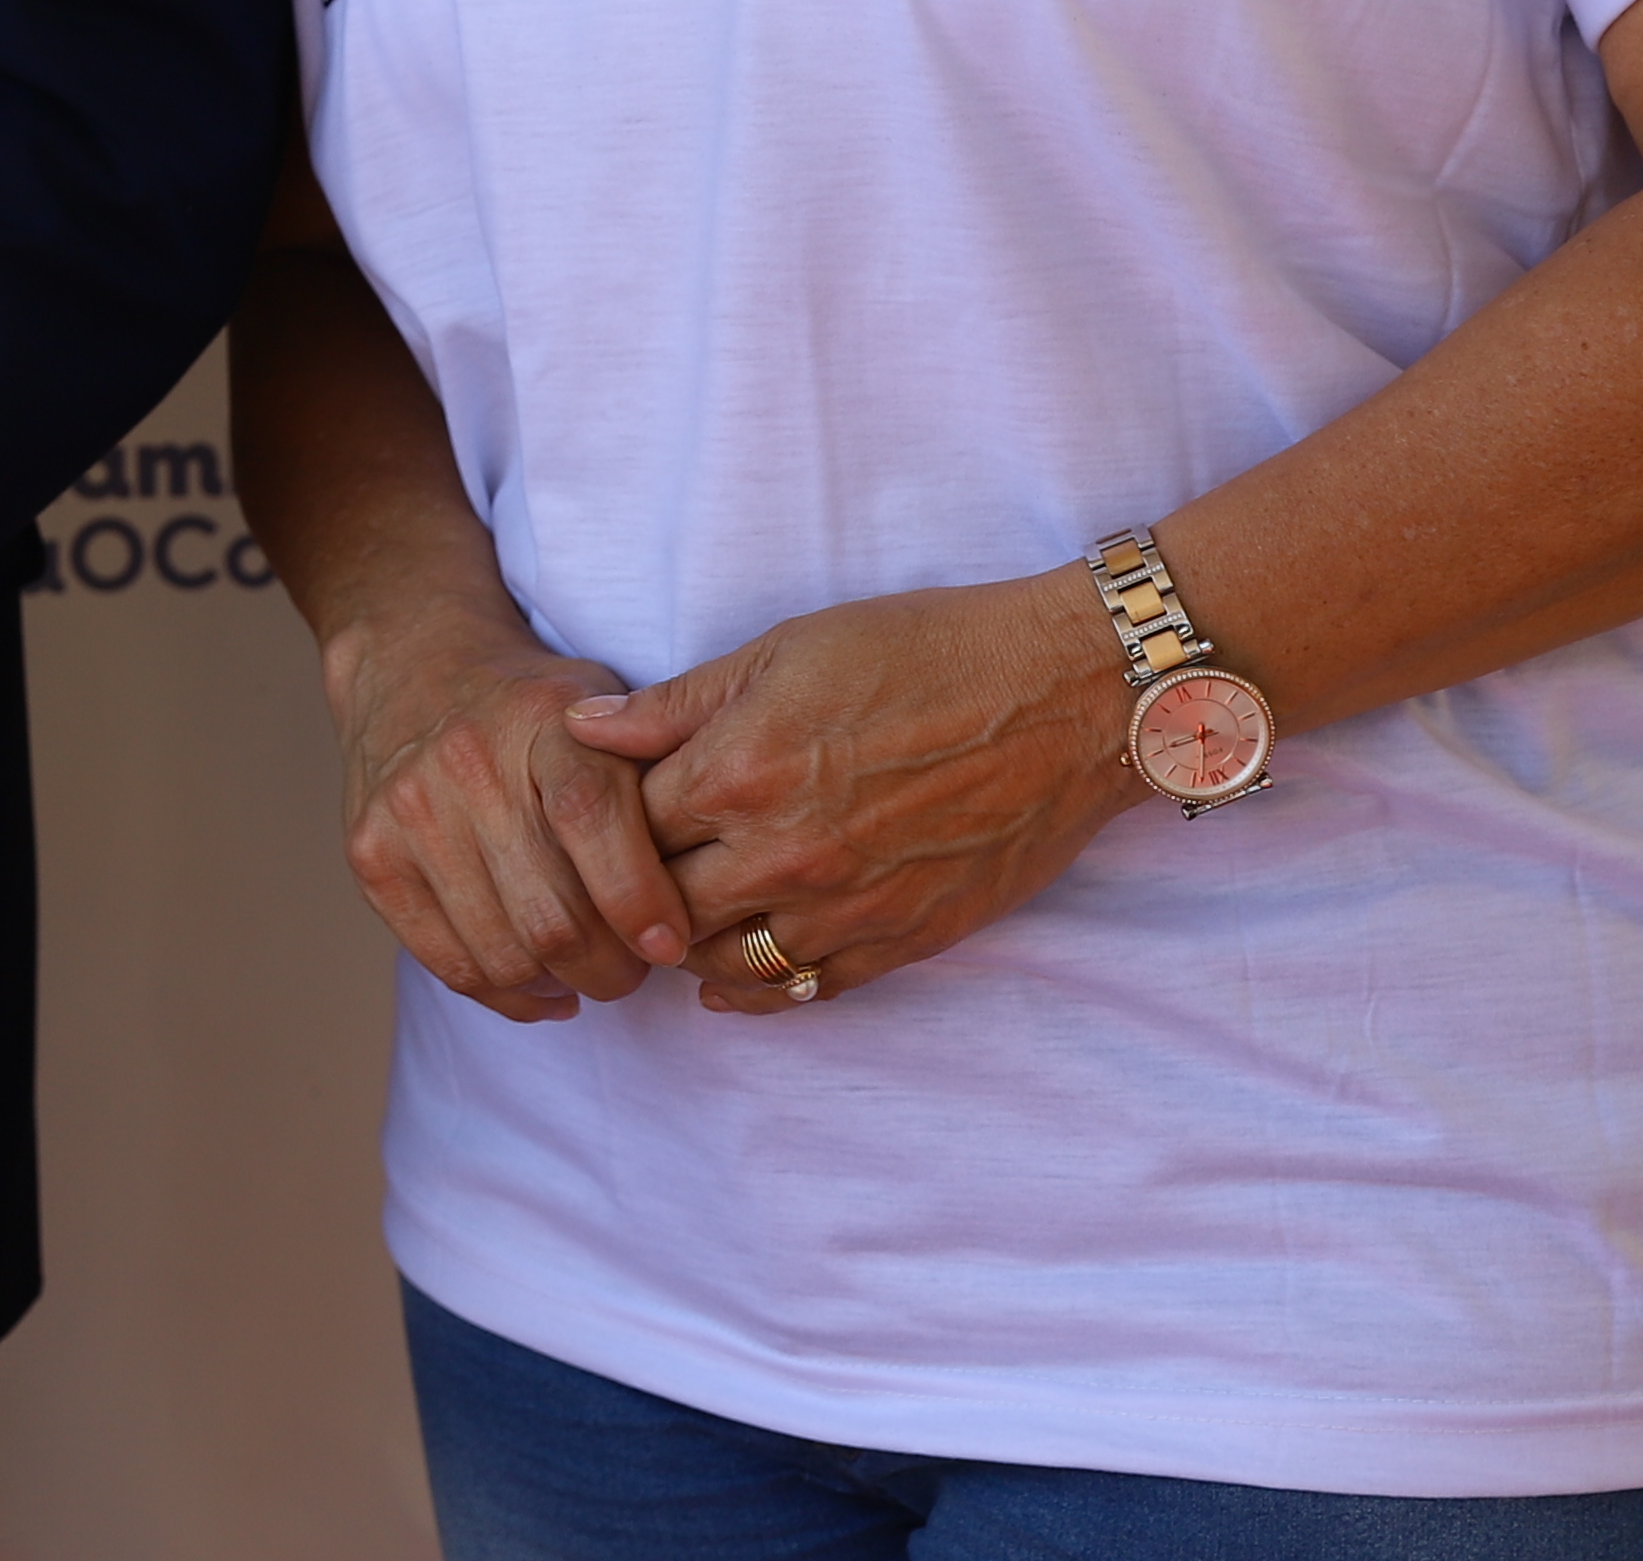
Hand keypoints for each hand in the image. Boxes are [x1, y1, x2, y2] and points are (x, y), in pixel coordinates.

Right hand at [323, 610, 695, 1020]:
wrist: (412, 664)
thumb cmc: (533, 707)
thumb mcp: (604, 707)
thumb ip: (659, 771)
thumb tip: (714, 874)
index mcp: (542, 719)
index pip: (591, 818)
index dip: (639, 897)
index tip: (670, 944)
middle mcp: (467, 762)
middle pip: (552, 914)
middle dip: (612, 969)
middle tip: (636, 968)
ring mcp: (410, 810)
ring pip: (504, 954)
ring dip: (562, 986)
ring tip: (588, 971)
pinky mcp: (371, 854)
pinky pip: (450, 964)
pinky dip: (508, 996)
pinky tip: (540, 985)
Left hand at [567, 568, 1134, 1015]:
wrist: (1064, 696)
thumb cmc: (925, 651)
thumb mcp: (784, 649)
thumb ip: (675, 703)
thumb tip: (578, 726)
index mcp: (740, 772)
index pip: (623, 824)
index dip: (605, 819)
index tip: (601, 815)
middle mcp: (783, 853)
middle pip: (659, 904)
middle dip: (631, 892)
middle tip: (621, 880)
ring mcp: (844, 907)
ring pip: (721, 962)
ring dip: (684, 947)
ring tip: (671, 925)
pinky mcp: (902, 941)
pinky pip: (802, 991)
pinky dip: (754, 993)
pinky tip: (729, 982)